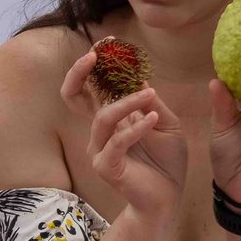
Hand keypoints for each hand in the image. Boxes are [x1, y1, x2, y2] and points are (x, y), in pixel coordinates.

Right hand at [62, 49, 188, 223]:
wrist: (168, 198)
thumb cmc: (166, 162)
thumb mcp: (166, 122)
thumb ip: (151, 102)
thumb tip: (139, 75)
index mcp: (111, 118)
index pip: (92, 86)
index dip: (93, 64)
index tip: (106, 42)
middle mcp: (99, 132)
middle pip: (72, 97)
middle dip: (79, 74)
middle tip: (94, 55)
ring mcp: (99, 150)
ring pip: (102, 117)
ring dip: (126, 102)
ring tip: (150, 94)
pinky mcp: (107, 168)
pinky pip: (117, 143)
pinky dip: (135, 128)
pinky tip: (153, 118)